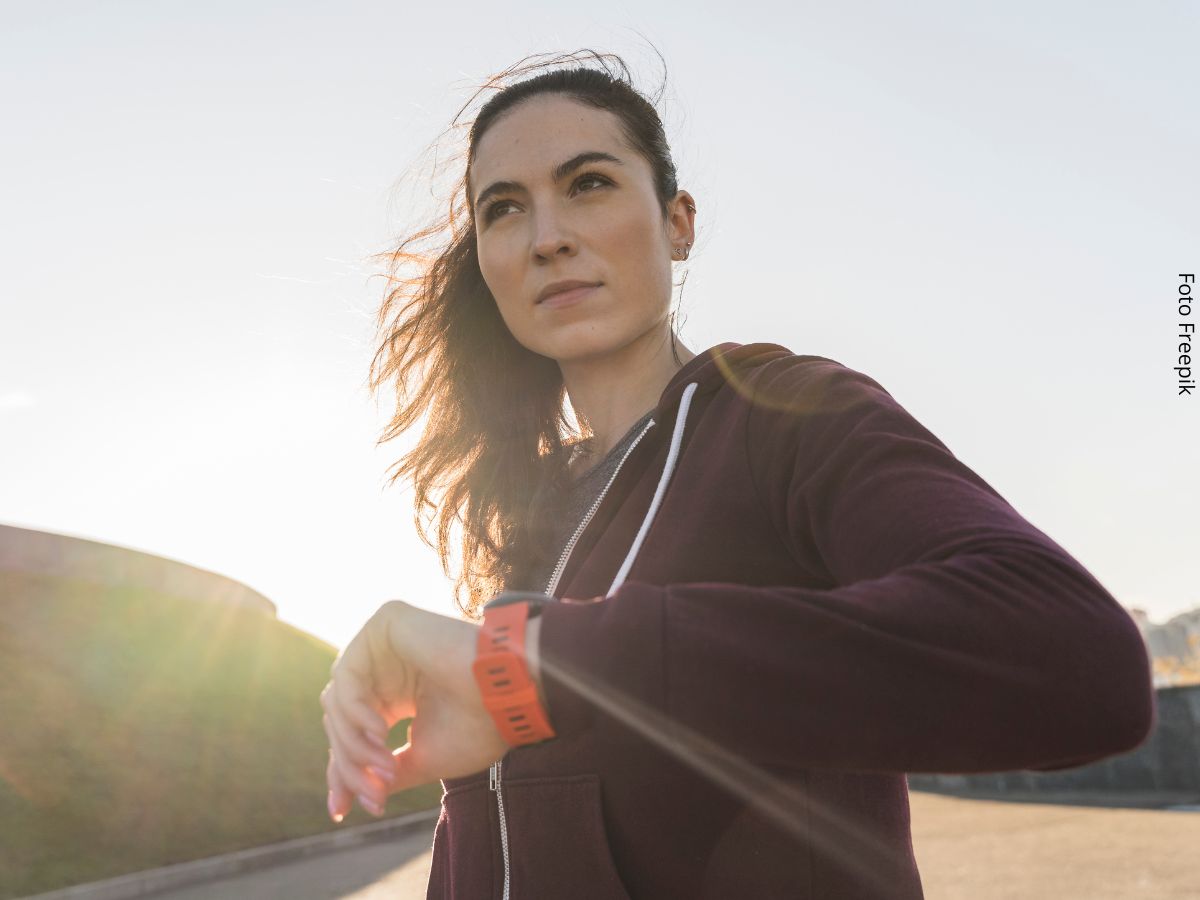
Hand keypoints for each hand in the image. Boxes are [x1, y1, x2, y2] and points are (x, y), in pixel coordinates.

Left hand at [319, 600, 510, 821]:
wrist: (511, 691)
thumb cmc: (480, 723)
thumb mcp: (424, 756)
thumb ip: (387, 771)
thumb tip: (353, 800)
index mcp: (398, 693)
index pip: (354, 731)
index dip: (345, 771)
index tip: (342, 811)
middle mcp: (388, 666)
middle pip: (341, 718)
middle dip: (351, 761)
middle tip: (376, 793)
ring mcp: (385, 643)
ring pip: (339, 700)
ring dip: (354, 741)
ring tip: (385, 765)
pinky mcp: (386, 622)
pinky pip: (348, 673)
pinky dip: (355, 710)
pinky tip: (379, 732)